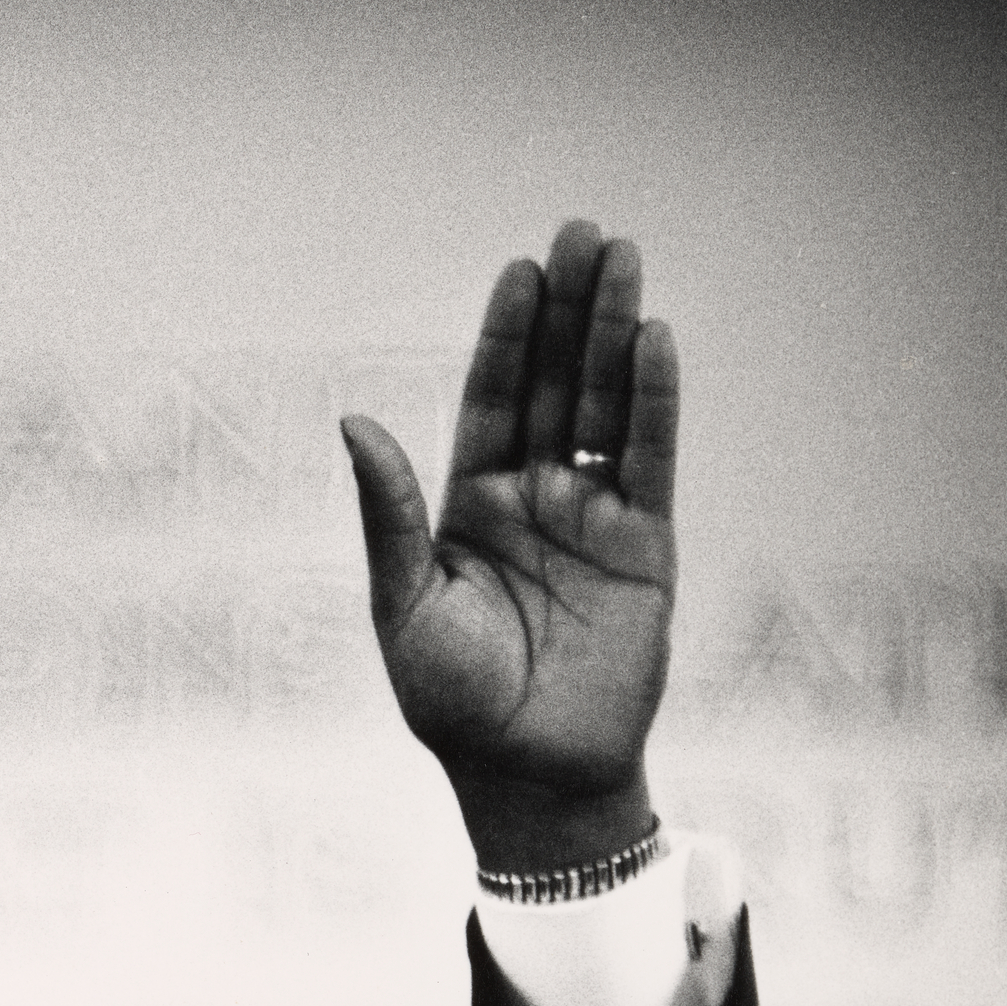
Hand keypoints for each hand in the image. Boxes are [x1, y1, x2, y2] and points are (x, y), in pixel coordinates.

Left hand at [340, 219, 674, 873]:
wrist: (526, 773)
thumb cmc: (451, 701)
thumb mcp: (405, 601)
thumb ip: (388, 512)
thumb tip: (351, 420)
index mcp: (466, 508)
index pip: (490, 399)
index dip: (507, 334)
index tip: (520, 268)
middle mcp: (531, 500)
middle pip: (552, 384)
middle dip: (568, 310)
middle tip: (583, 232)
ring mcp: (591, 519)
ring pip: (603, 407)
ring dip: (614, 334)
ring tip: (623, 259)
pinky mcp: (646, 547)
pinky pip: (650, 460)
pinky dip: (653, 401)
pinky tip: (655, 341)